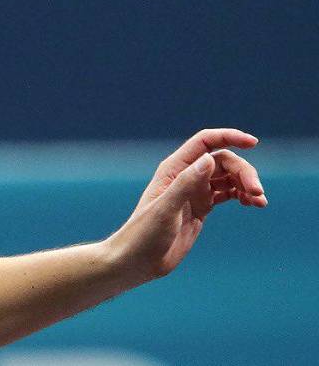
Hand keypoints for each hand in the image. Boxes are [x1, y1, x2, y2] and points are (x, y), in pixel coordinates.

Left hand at [106, 129, 266, 282]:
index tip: (253, 142)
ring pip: (228, 177)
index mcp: (173, 169)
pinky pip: (227, 194)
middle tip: (258, 192)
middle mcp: (185, 176)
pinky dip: (243, 196)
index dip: (229, 137)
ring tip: (260, 201)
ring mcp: (194, 192)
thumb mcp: (165, 209)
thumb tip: (210, 158)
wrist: (137, 260)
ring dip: (246, 184)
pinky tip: (254, 204)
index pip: (205, 143)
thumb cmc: (144, 234)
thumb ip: (186, 184)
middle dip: (244, 171)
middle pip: (222, 161)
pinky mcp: (201, 208)